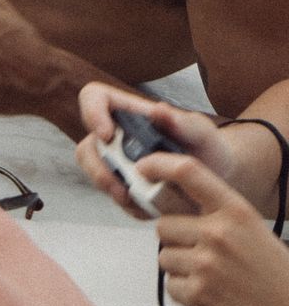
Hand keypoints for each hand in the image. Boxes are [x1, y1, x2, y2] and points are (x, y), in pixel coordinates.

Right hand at [74, 82, 236, 215]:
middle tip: (118, 185)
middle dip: (97, 167)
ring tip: (135, 200)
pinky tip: (152, 208)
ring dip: (110, 189)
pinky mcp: (126, 188)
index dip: (91, 112)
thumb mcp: (202, 131)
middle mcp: (117, 137)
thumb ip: (183, 121)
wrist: (218, 178)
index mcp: (130, 113)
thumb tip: (158, 110)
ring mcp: (119, 164)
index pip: (95, 98)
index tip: (106, 134)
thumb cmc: (207, 146)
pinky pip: (117, 199)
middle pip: (87, 145)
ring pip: (95, 174)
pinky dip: (131, 206)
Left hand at [151, 155, 288, 305]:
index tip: (144, 168)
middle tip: (202, 255)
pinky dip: (186, 293)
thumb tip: (175, 209)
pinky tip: (213, 297)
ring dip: (181, 268)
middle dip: (176, 240)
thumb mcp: (255, 233)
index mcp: (236, 212)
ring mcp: (205, 265)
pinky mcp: (197, 295)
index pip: (188, 172)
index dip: (158, 165)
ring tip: (214, 279)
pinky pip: (171, 285)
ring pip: (165, 256)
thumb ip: (218, 217)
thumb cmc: (278, 281)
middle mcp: (218, 234)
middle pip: (164, 224)